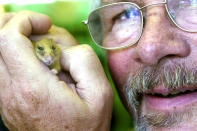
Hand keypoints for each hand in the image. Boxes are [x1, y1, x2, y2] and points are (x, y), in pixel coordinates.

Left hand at [0, 11, 112, 130]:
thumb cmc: (85, 129)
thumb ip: (84, 60)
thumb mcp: (99, 93)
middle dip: (15, 25)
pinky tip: (40, 64)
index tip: (44, 23)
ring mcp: (6, 98)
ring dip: (18, 41)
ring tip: (44, 49)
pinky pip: (4, 67)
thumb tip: (63, 50)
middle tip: (39, 28)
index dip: (24, 20)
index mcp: (34, 88)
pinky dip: (18, 56)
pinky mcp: (8, 100)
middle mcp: (11, 92)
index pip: (7, 38)